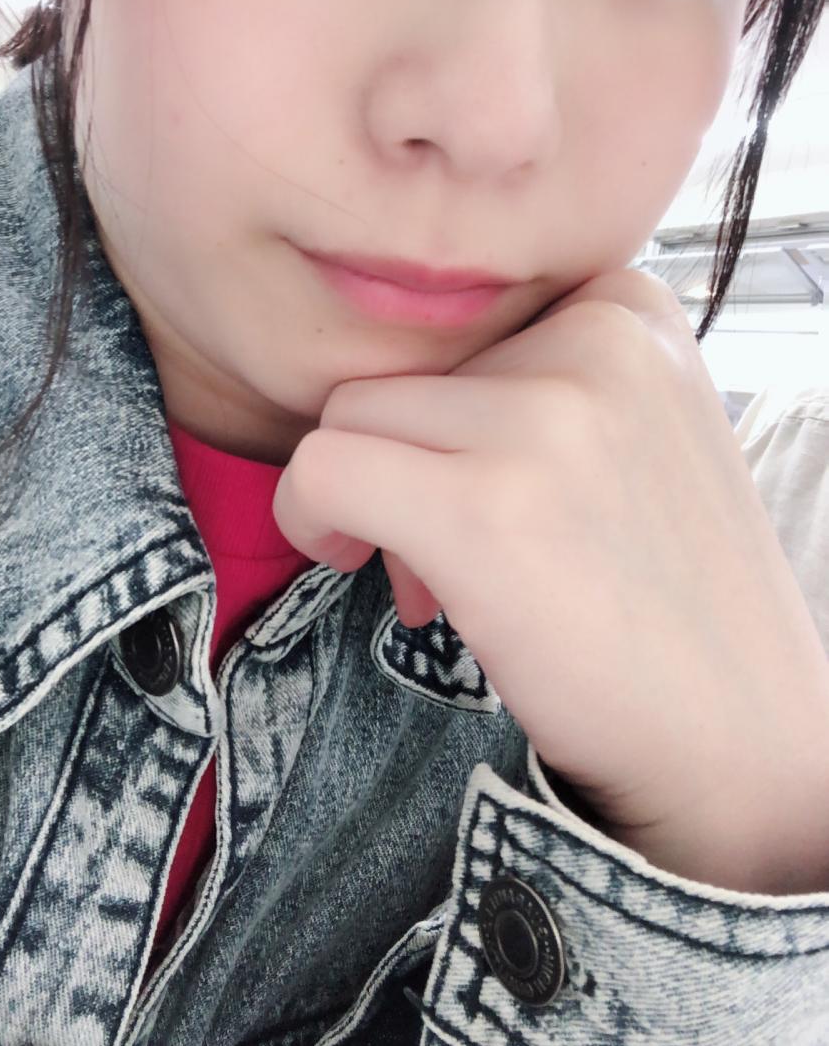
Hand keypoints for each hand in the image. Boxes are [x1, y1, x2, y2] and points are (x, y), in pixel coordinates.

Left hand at [273, 270, 828, 891]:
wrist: (738, 741)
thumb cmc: (664, 592)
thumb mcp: (631, 426)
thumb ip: (531, 375)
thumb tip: (382, 390)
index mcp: (628, 304)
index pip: (462, 322)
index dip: (455, 416)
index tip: (497, 495)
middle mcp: (596, 337)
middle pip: (405, 368)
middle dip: (407, 461)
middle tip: (457, 555)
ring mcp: (544, 419)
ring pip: (352, 415)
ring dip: (369, 498)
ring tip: (440, 576)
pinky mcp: (484, 507)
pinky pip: (321, 470)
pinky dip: (309, 519)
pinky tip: (356, 562)